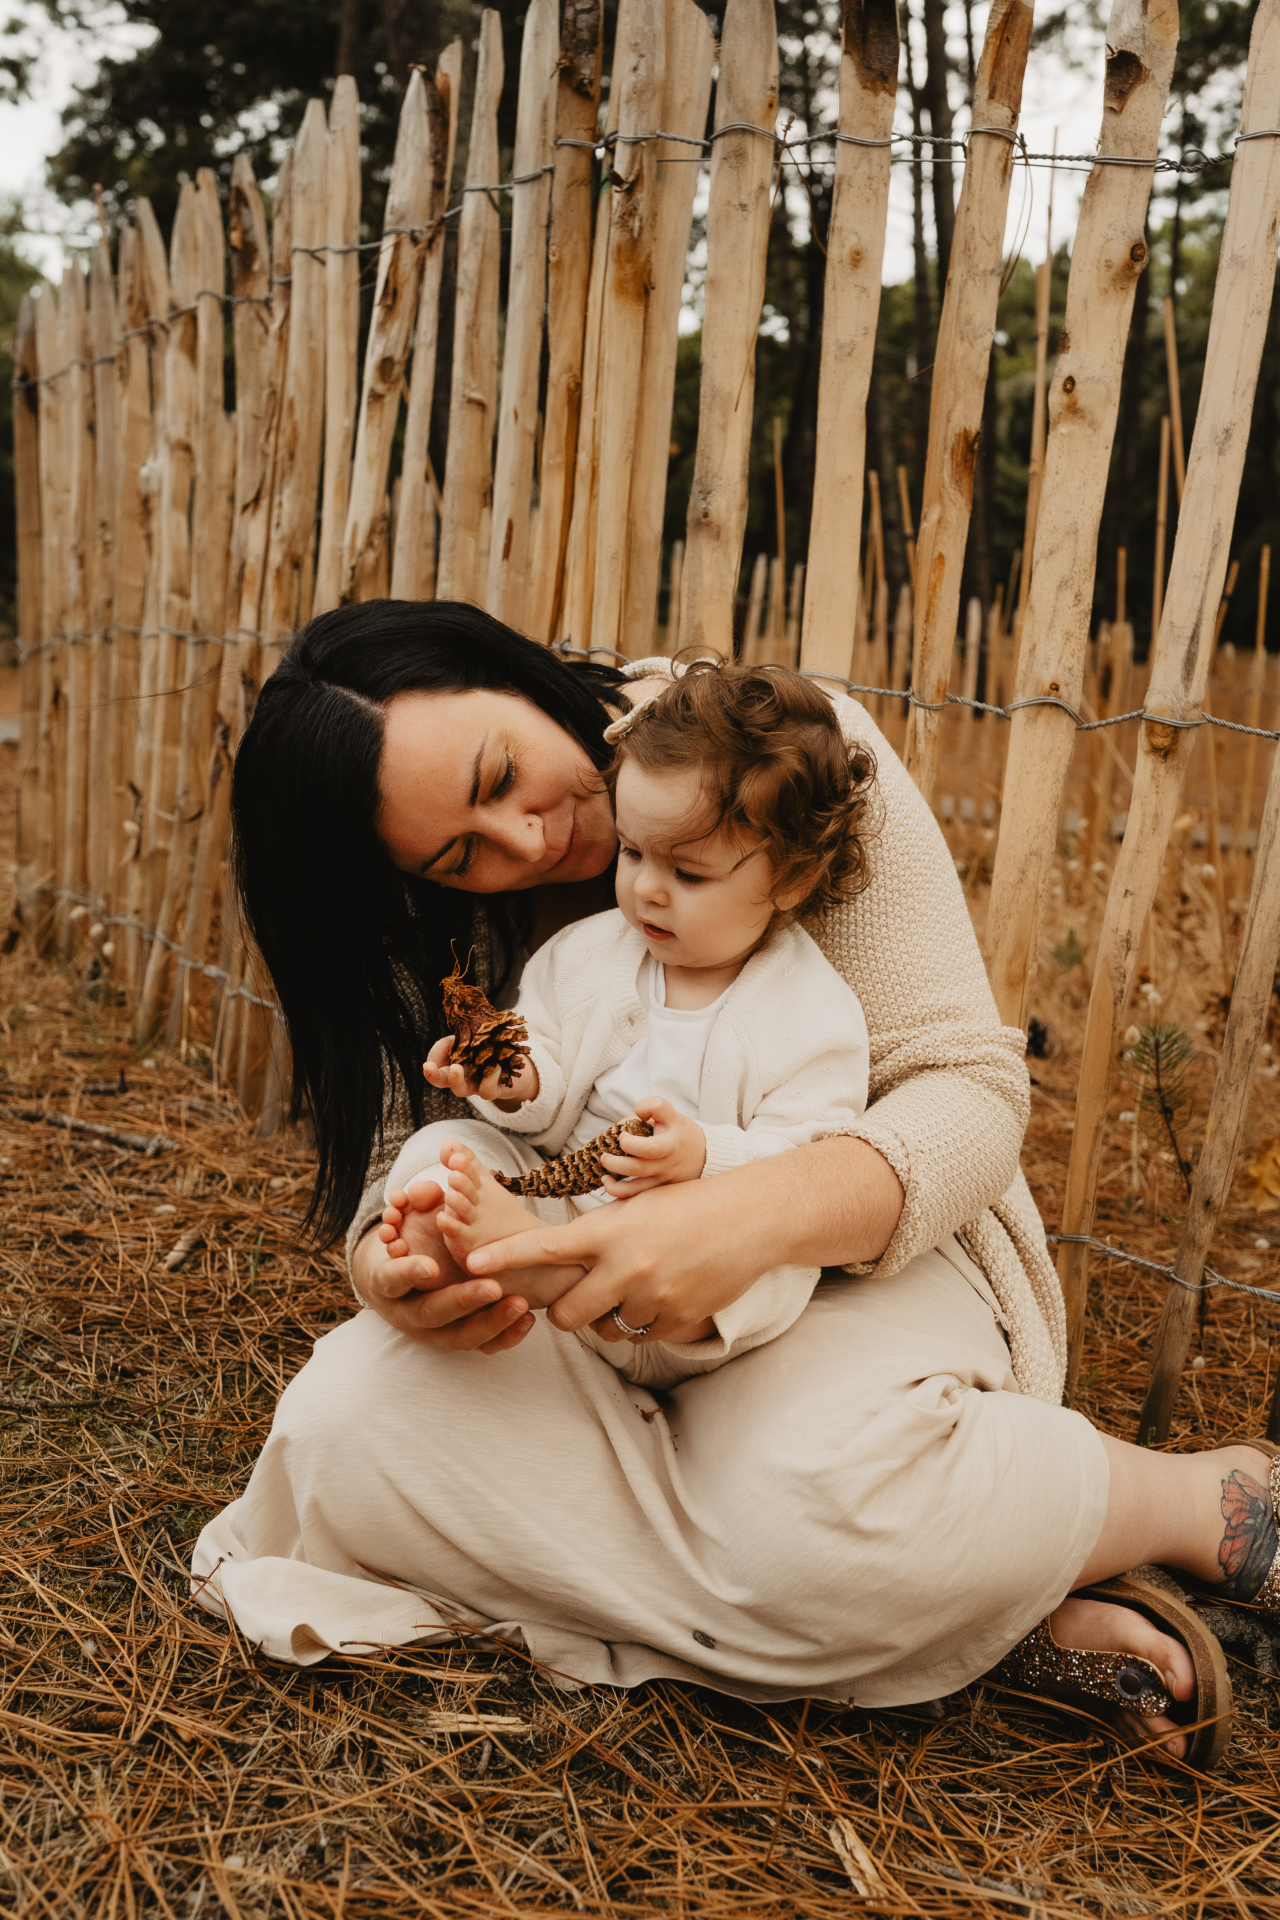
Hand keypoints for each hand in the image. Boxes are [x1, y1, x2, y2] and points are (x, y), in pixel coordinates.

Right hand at [352, 1194, 536, 1352]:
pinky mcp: (456, 1339)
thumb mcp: (409, 1220)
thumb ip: (419, 1202)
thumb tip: (427, 1191)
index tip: (430, 1266)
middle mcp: (408, 1313)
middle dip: (462, 1301)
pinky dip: (505, 1336)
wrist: (401, 1284)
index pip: (391, 1280)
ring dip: (491, 1321)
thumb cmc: (409, 1243)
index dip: (407, 1274)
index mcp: (387, 1283)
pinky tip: (528, 1320)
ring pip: (459, 1337)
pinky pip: (481, 1347)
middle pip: (431, 1313)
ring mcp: (432, 1332)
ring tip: (520, 1303)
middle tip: (492, 1287)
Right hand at [423, 1034, 538, 1106]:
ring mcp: (476, 1086)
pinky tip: (495, 1067)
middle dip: (432, 1075)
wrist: (515, 1066)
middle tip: (428, 1067)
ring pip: (461, 1090)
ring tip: (455, 1068)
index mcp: (453, 1065)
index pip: (436, 1064)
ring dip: (455, 1080)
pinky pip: (487, 1090)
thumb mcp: (475, 1039)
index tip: (446, 1042)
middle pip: (441, 1081)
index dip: (434, 1057)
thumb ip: (463, 1036)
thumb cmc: (491, 1050)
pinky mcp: (494, 1090)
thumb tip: (453, 1038)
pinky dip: (489, 1078)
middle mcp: (461, 1078)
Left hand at [460, 1136, 904, 1344]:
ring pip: (608, 1329)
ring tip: (644, 1284)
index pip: (545, 1246)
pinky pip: (644, 1335)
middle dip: (568, 1315)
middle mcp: (625, 1265)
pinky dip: (648, 1323)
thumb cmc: (689, 1205)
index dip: (505, 1256)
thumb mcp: (637, 1208)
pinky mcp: (678, 1318)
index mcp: (609, 1230)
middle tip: (581, 1299)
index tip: (472, 1261)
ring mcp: (653, 1295)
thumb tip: (563, 1273)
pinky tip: (669, 1293)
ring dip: (615, 1316)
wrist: (752, 1217)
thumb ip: (598, 1239)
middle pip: (568, 1315)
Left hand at [599, 1095, 705, 1194]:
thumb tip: (622, 1125)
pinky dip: (618, 1192)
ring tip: (605, 1166)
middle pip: (642, 1162)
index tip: (626, 1129)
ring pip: (637, 1185)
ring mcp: (664, 1175)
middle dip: (617, 1159)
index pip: (660, 1116)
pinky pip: (636, 1196)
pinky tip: (608, 1182)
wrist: (702, 1156)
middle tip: (606, 1153)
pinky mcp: (659, 1189)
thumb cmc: (677, 1131)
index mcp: (671, 1135)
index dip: (642, 1114)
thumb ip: (646, 1111)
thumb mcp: (669, 1114)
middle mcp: (669, 1156)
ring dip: (614, 1179)